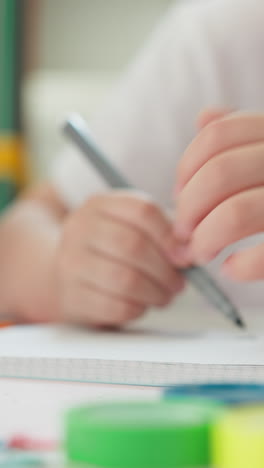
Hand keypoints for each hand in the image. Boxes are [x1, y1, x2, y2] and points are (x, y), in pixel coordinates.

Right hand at [54, 191, 184, 326]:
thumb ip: (160, 233)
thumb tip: (187, 252)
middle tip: (178, 284)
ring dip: (155, 292)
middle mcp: (79, 229)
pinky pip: (116, 307)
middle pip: (133, 245)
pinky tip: (141, 305)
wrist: (69, 278)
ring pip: (125, 279)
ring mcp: (70, 263)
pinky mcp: (72, 297)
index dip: (170, 236)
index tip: (185, 257)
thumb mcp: (130, 228)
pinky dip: (138, 309)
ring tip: (164, 296)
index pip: (142, 212)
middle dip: (165, 270)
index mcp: (99, 205)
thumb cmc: (110, 252)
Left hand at [174, 109, 263, 280]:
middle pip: (219, 174)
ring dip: (205, 239)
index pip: (218, 135)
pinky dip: (242, 266)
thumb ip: (244, 132)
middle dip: (188, 209)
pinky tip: (232, 269)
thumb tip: (204, 118)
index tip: (178, 194)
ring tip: (201, 252)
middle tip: (184, 233)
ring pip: (236, 214)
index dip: (186, 167)